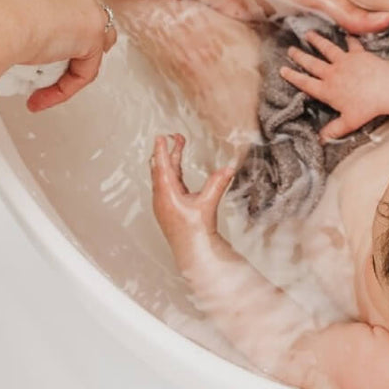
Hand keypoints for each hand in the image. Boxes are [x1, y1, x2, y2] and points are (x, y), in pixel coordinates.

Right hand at [0, 0, 115, 111]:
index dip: (37, 16)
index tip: (17, 36)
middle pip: (72, 7)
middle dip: (58, 37)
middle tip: (31, 62)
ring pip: (89, 35)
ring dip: (70, 60)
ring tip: (43, 80)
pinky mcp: (91, 28)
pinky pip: (86, 66)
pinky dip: (66, 87)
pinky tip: (40, 98)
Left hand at [150, 134, 235, 267]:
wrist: (193, 252)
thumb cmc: (196, 232)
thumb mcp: (208, 204)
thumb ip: (217, 183)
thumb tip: (228, 168)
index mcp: (167, 194)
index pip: (162, 166)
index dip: (162, 150)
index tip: (160, 136)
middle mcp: (161, 198)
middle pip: (161, 168)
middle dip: (167, 151)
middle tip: (173, 136)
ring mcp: (163, 203)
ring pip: (164, 176)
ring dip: (170, 160)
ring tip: (178, 146)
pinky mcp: (168, 207)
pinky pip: (167, 184)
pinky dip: (172, 172)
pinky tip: (178, 169)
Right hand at [279, 31, 388, 138]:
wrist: (385, 88)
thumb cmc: (367, 107)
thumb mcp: (348, 123)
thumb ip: (333, 131)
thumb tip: (321, 141)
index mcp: (327, 90)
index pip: (305, 83)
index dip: (292, 76)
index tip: (282, 70)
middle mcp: (332, 73)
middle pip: (312, 63)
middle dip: (299, 56)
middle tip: (290, 49)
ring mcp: (344, 61)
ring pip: (327, 49)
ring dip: (317, 41)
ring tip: (309, 34)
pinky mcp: (358, 54)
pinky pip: (352, 44)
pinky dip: (350, 39)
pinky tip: (347, 34)